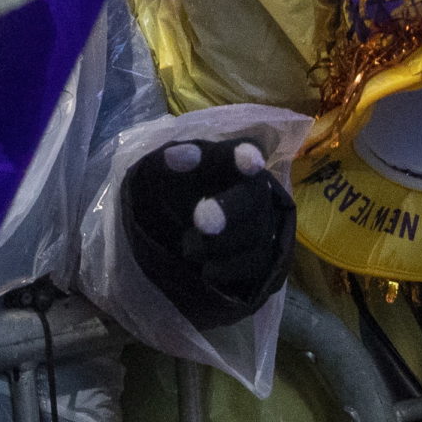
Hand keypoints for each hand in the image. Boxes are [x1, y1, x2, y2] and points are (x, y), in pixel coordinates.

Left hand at [122, 138, 295, 327]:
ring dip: (221, 243)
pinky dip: (230, 269)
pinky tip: (206, 270)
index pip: (243, 152)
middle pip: (253, 198)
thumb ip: (165, 162)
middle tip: (202, 219)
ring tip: (188, 248)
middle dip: (229, 210)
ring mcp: (262, 225)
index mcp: (228, 163)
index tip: (250, 161)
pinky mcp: (262, 259)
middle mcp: (252, 191)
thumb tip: (174, 156)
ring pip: (256, 234)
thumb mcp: (159, 175)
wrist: (174, 238)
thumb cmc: (171, 197)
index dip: (246, 157)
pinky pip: (257, 265)